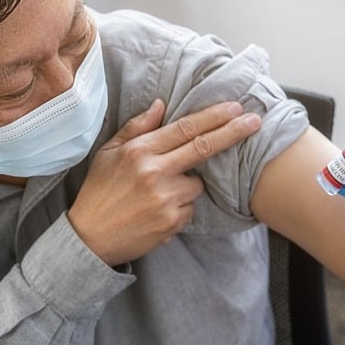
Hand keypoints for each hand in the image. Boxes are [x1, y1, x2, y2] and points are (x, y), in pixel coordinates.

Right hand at [68, 99, 261, 265]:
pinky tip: (156, 212)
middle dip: (233, 132)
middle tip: (255, 121)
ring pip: (197, 185)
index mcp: (139, 152)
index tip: (235, 107)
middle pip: (204, 148)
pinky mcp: (172, 222)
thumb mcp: (108, 153)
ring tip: (157, 195)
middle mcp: (155, 172)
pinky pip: (189, 209)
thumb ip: (136, 128)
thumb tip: (161, 104)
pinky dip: (179, 209)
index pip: (185, 128)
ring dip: (186, 186)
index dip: (213, 117)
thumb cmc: (99, 192)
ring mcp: (165, 199)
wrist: (89, 239)